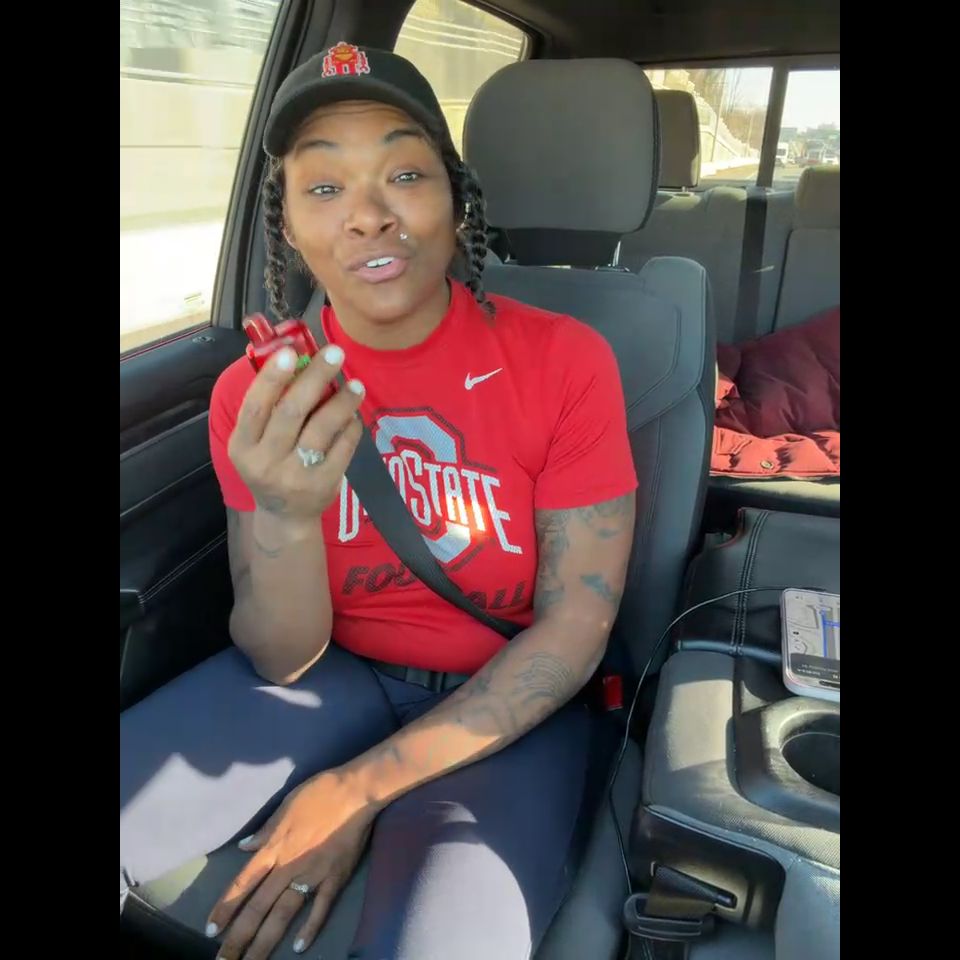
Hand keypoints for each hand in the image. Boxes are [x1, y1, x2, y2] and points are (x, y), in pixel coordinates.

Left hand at [207, 768, 376, 958]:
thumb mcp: (286, 804)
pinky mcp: (335, 878)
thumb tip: (244, 846)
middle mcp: (288, 866)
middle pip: (257, 908)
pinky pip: (320, 908)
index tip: (211, 929)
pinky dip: (309, 929)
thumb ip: (266, 830)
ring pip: (283, 915)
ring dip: (265, 942)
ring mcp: (312, 875)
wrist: (356, 791)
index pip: (242, 883)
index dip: (225, 908)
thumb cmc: (320, 792)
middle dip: (238, 937)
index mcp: (274, 847)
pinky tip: (298, 949)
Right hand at [228, 344, 364, 521]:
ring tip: (356, 384)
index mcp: (242, 446)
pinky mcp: (323, 484)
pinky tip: (354, 413)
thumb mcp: (254, 442)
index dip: (272, 377)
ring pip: (322, 428)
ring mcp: (295, 475)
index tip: (291, 351)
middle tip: (336, 353)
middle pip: (292, 411)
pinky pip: (342, 447)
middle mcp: (265, 462)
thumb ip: (268, 408)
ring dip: (342, 401)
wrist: (285, 515)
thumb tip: (296, 359)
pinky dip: (351, 426)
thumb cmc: (269, 465)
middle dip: (316, 377)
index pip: (255, 406)